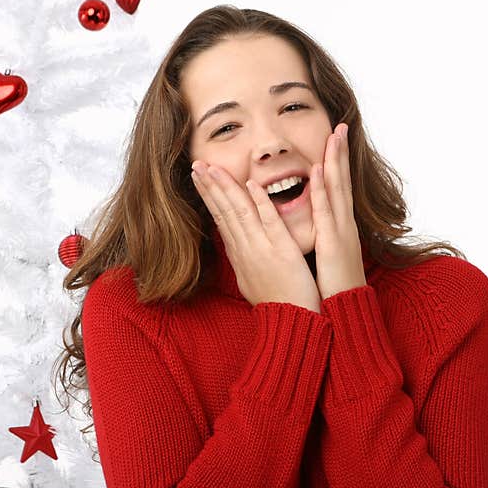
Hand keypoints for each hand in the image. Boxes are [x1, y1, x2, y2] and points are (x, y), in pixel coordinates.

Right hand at [191, 160, 321, 312]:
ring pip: (238, 212)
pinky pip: (269, 222)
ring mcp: (261, 249)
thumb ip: (244, 258)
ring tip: (212, 168)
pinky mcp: (281, 251)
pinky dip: (259, 202)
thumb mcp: (251, 279)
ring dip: (225, 188)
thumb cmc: (277, 302)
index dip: (208, 196)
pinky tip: (251, 185)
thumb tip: (235, 246)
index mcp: (240, 254)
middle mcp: (245, 249)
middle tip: (196, 164)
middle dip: (209, 186)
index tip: (199, 178)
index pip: (220, 218)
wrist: (292, 323)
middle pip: (223, 211)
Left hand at [310, 123, 366, 299]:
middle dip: (340, 154)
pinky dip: (323, 191)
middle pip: (341, 182)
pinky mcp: (332, 243)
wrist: (345, 313)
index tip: (333, 142)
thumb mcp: (328, 258)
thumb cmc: (333, 290)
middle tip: (339, 126)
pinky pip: (326, 212)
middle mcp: (342, 225)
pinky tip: (320, 172)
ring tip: (334, 136)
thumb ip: (324, 241)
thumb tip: (317, 232)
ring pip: (337, 190)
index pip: (336, 190)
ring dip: (335, 162)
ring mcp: (339, 232)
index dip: (336, 165)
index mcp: (338, 229)